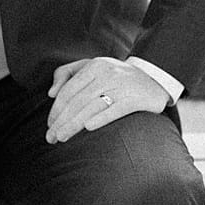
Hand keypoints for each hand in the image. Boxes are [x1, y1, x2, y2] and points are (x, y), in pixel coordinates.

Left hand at [46, 56, 167, 143]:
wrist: (154, 77)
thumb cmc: (116, 76)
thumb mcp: (92, 67)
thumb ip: (67, 73)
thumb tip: (50, 93)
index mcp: (94, 66)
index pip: (69, 90)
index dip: (56, 109)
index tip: (49, 124)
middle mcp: (107, 74)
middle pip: (77, 101)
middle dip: (61, 121)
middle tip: (51, 137)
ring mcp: (122, 86)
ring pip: (92, 107)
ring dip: (74, 124)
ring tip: (62, 137)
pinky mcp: (135, 99)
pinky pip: (115, 110)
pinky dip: (101, 118)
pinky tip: (88, 128)